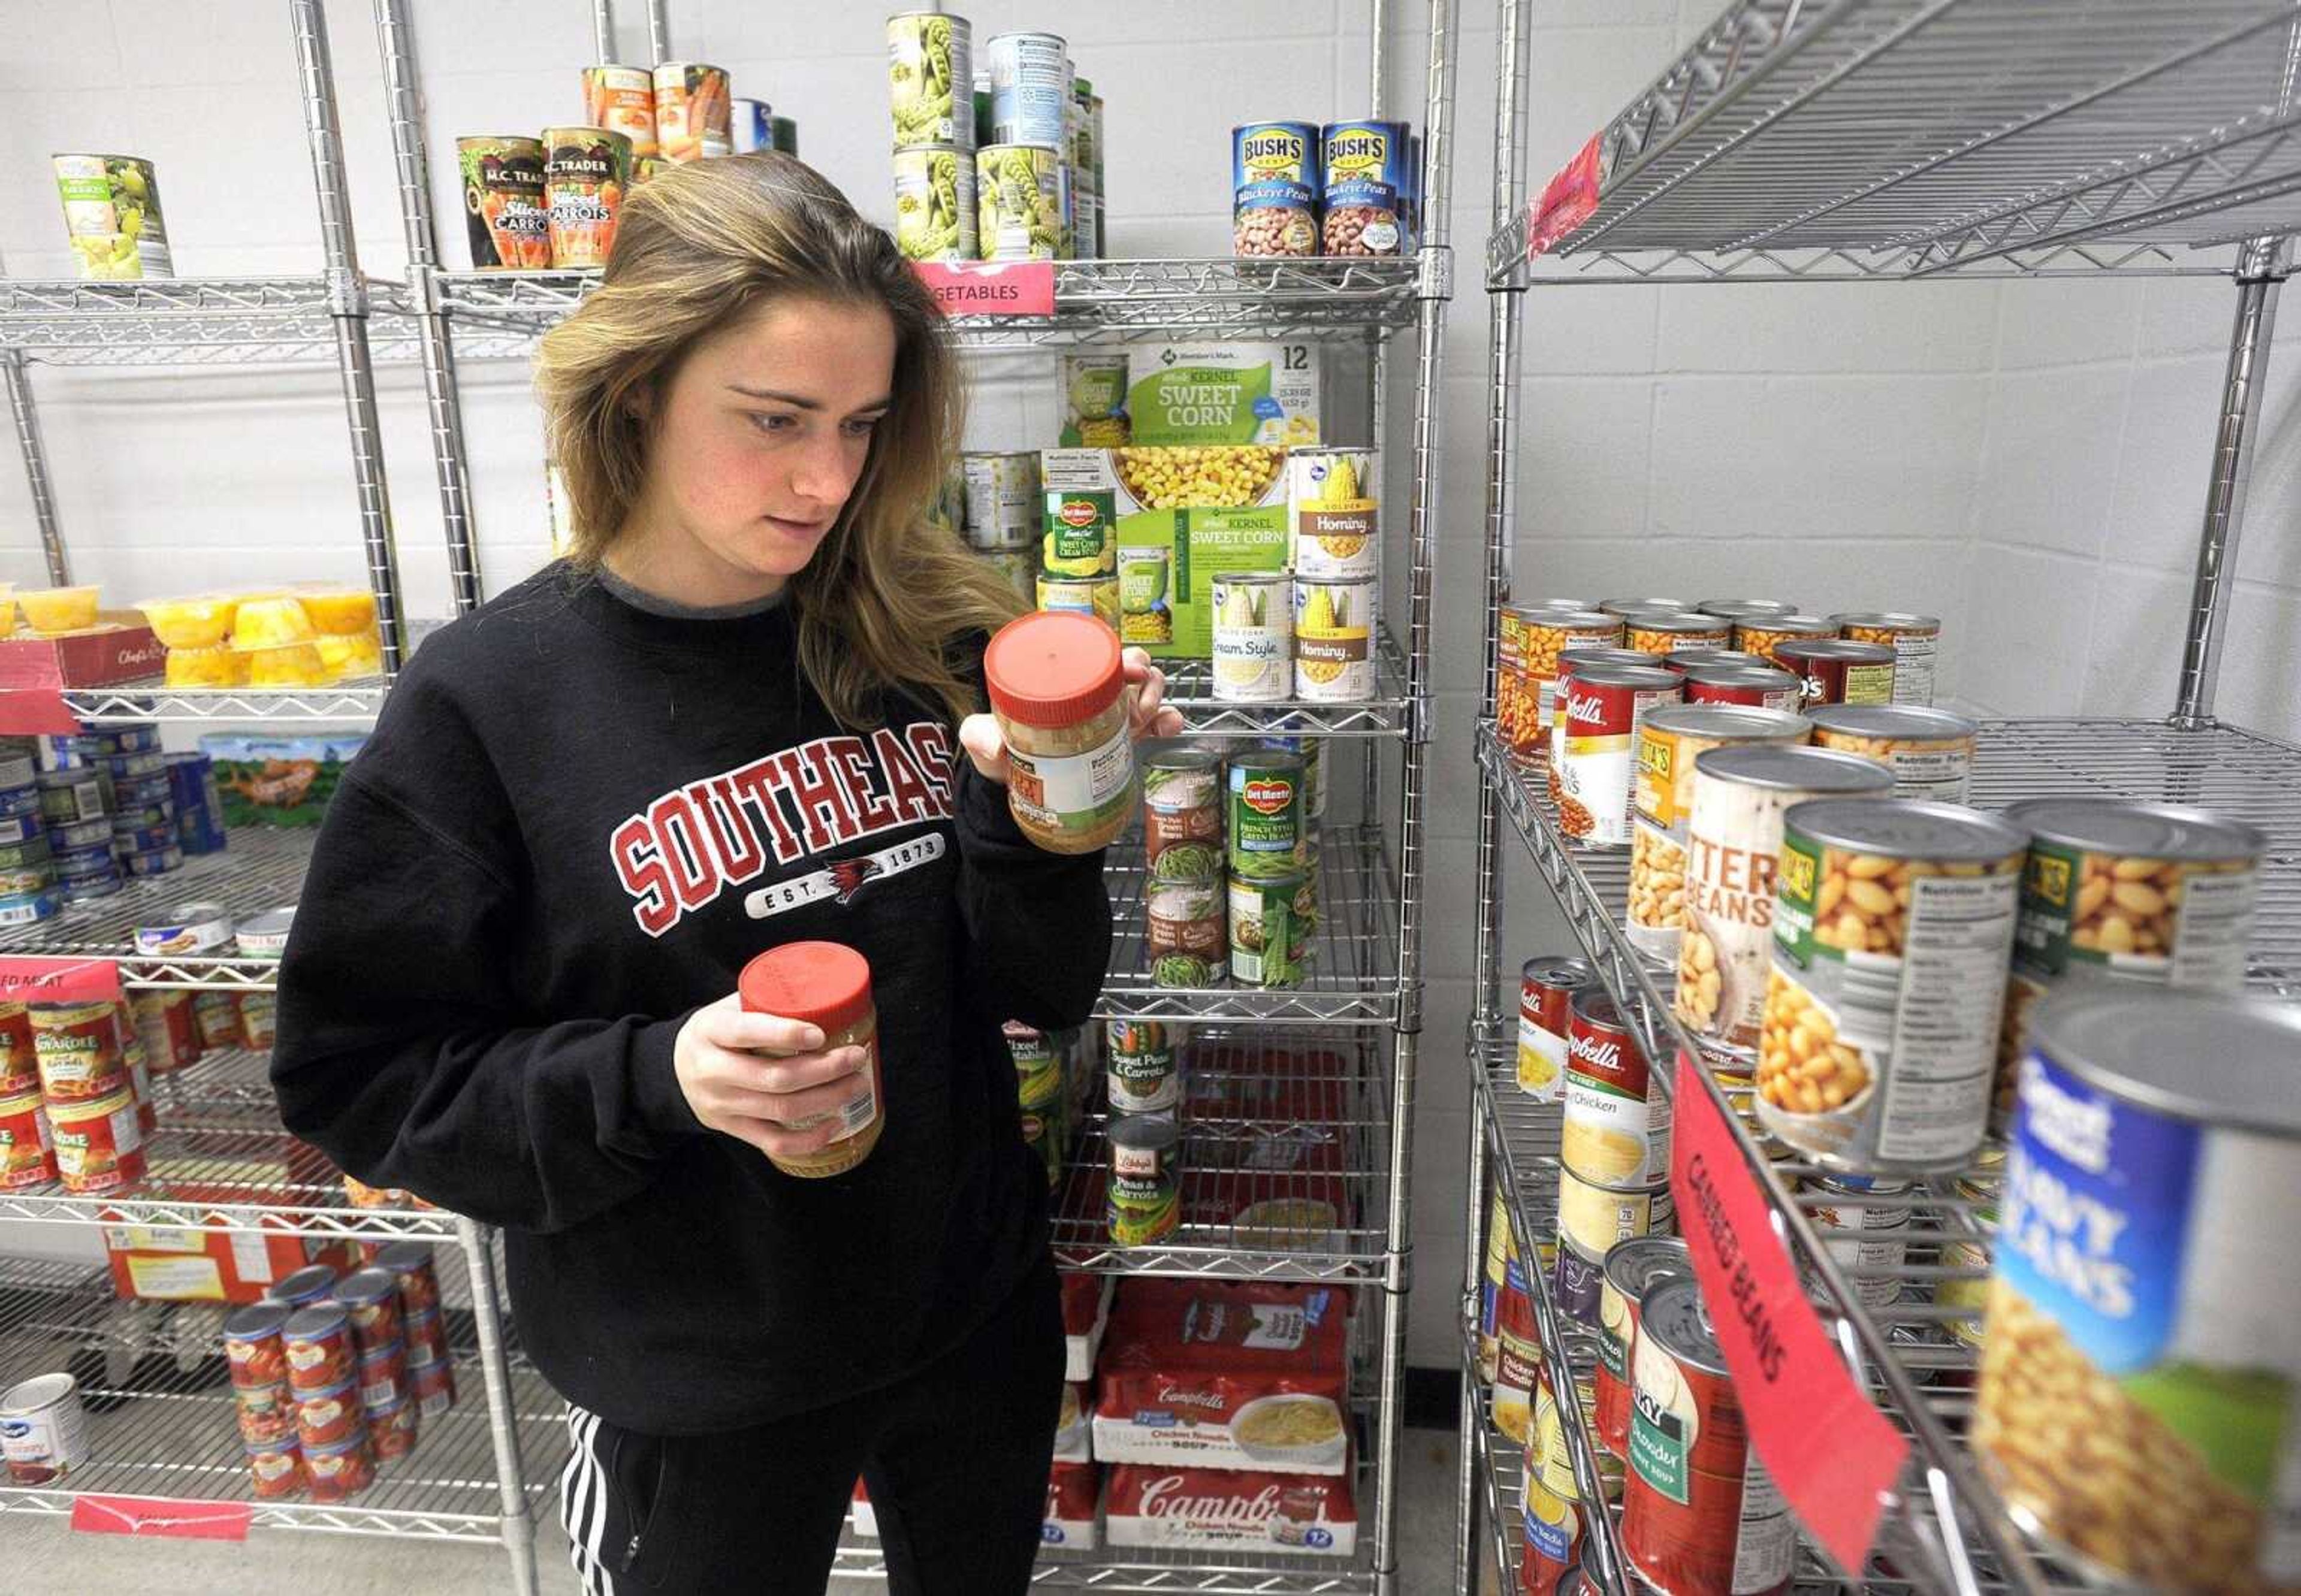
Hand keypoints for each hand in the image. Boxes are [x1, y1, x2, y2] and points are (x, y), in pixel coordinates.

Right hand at [672, 993, 871, 1161]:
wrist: (674, 1069)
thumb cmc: (717, 1031)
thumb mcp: (729, 1007)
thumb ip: (767, 999)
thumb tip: (827, 992)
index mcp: (712, 1031)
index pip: (747, 1032)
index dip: (786, 1034)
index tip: (821, 1034)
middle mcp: (712, 1071)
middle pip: (774, 1077)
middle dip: (824, 1070)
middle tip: (856, 1057)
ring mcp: (721, 1105)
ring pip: (779, 1110)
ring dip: (826, 1099)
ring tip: (857, 1084)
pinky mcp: (731, 1129)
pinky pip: (772, 1141)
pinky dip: (808, 1138)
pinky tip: (835, 1125)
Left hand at [960, 648, 1187, 783]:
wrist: (1017, 795)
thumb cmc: (1001, 755)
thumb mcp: (984, 741)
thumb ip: (981, 738)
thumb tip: (995, 746)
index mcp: (1062, 682)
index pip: (1095, 653)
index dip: (1119, 654)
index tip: (1129, 667)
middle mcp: (1091, 691)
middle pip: (1129, 663)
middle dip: (1144, 673)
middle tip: (1138, 701)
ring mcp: (1111, 713)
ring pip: (1147, 687)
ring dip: (1156, 695)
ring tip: (1147, 718)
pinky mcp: (1125, 738)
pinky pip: (1155, 722)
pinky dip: (1168, 721)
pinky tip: (1169, 728)